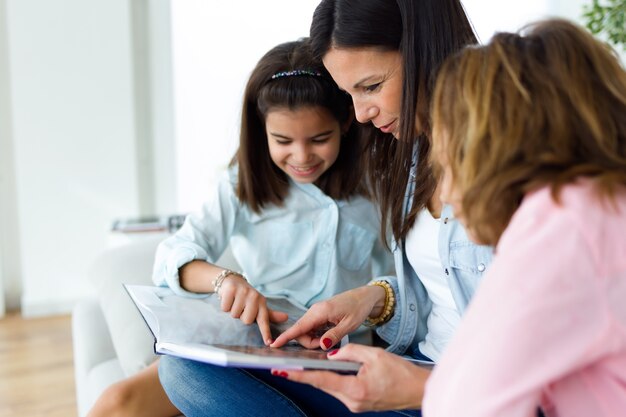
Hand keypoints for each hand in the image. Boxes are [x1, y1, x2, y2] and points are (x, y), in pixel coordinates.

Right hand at [218, 275, 287, 344]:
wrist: (233, 281)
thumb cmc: (246, 297)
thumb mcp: (258, 305)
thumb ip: (270, 314)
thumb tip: (286, 318)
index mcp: (262, 302)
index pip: (264, 320)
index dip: (266, 332)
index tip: (268, 343)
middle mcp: (254, 296)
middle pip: (246, 321)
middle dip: (242, 316)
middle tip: (241, 307)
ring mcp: (243, 292)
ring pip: (235, 315)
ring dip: (232, 311)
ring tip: (235, 303)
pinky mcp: (231, 290)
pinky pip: (225, 308)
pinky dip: (225, 306)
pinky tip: (228, 299)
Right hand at [270, 285, 383, 349]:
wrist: (365, 296)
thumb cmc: (358, 308)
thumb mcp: (349, 325)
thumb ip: (334, 335)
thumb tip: (321, 345)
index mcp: (320, 312)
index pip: (298, 327)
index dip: (286, 337)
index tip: (274, 344)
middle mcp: (315, 311)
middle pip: (301, 332)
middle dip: (310, 343)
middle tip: (328, 343)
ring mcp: (316, 313)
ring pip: (306, 331)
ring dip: (314, 340)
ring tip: (331, 338)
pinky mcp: (320, 315)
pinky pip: (312, 328)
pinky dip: (317, 335)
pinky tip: (329, 334)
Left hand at [272, 344, 429, 411]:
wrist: (417, 390)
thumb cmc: (401, 373)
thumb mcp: (375, 355)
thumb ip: (350, 352)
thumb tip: (331, 354)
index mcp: (355, 389)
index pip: (320, 380)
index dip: (298, 375)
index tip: (281, 370)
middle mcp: (352, 401)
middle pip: (322, 385)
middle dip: (303, 374)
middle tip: (283, 365)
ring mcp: (355, 405)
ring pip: (330, 387)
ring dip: (317, 376)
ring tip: (300, 365)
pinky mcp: (358, 404)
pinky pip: (339, 389)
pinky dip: (331, 380)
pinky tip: (324, 371)